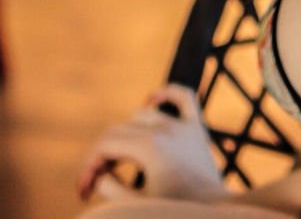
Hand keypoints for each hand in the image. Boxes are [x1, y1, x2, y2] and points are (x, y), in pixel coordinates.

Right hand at [76, 83, 227, 203]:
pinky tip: (151, 99)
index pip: (105, 145)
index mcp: (148, 147)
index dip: (89, 166)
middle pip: (118, 131)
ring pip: (140, 116)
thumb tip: (100, 174)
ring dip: (124, 135)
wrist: (216, 215)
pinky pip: (183, 97)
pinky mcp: (197, 129)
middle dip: (101, 156)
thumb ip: (111, 189)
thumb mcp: (137, 206)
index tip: (84, 190)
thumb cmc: (176, 211)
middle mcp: (164, 129)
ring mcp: (182, 126)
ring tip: (118, 162)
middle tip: (96, 183)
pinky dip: (166, 93)